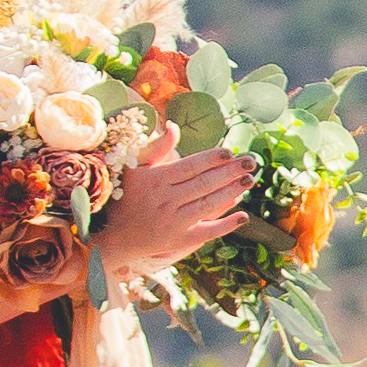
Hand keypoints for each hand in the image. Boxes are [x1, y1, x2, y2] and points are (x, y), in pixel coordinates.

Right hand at [92, 136, 257, 276]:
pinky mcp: (178, 241)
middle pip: (204, 184)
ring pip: (208, 205)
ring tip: (249, 180)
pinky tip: (243, 216)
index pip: (190, 166)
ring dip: (231, 192)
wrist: (115, 235)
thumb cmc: (126, 195)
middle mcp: (165, 201)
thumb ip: (156, 147)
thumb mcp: (134, 167)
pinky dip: (225, 225)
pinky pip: (206, 233)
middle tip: (251, 163)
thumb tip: (173, 126)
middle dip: (230, 172)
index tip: (230, 152)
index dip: (211, 158)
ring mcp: (173, 222)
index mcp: (155, 180)